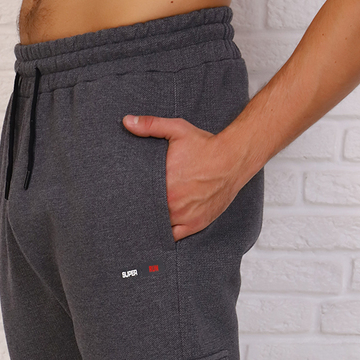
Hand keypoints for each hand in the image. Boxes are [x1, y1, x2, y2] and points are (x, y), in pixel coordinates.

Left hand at [123, 114, 245, 241]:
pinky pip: (174, 237)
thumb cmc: (205, 145)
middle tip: (132, 209)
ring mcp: (184, 216)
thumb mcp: (177, 129)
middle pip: (148, 213)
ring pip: (159, 227)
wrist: (233, 160)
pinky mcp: (195, 225)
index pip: (138, 197)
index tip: (126, 196)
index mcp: (164, 183)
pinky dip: (167, 235)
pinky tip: (160, 230)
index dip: (131, 198)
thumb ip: (150, 125)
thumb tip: (126, 121)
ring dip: (152, 224)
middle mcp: (172, 203)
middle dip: (141, 211)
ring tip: (144, 220)